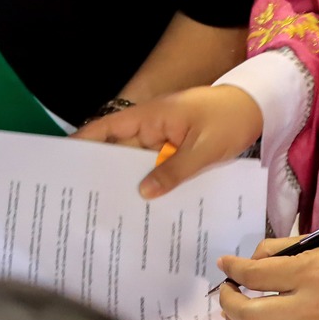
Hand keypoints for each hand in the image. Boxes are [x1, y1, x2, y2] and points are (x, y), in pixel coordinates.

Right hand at [74, 85, 262, 198]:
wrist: (257, 108)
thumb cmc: (228, 120)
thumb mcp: (203, 148)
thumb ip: (174, 170)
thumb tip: (143, 193)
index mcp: (150, 117)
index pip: (108, 128)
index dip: (83, 142)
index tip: (62, 160)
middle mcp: (150, 127)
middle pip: (118, 151)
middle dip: (102, 172)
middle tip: (83, 201)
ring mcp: (162, 139)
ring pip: (137, 163)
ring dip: (128, 182)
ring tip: (109, 211)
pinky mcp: (175, 150)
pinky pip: (157, 167)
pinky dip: (150, 183)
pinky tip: (144, 207)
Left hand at [217, 235, 318, 319]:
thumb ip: (281, 250)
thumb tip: (250, 263)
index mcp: (309, 272)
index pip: (255, 275)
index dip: (232, 268)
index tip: (224, 263)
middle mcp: (307, 306)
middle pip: (248, 315)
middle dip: (227, 300)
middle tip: (226, 288)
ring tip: (236, 307)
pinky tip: (260, 316)